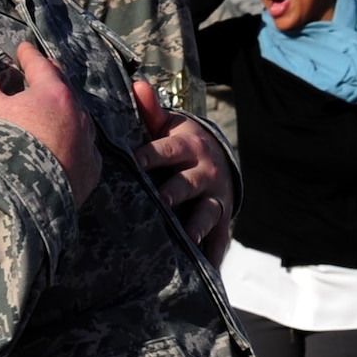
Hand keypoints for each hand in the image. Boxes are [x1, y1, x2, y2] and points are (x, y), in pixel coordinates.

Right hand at [0, 32, 99, 205]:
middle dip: (51, 78)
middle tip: (39, 73)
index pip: (41, 64)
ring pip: (78, 116)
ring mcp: (88, 141)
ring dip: (65, 110)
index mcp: (53, 93)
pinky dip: (74, 140)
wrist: (21, 196)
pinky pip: (84, 147)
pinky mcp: (92, 167)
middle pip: (64, 87)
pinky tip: (66, 144)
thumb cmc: (1, 144)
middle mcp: (78, 113)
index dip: (29, 55)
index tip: (22, 49)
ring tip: (52, 109)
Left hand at [131, 78, 233, 261]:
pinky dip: (214, 256)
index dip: (150, 156)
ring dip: (198, 225)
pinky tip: (207, 271)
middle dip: (174, 193)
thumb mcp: (167, 125)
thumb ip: (150, 111)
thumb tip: (136, 85)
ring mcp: (215, 198)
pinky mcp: (222, 220)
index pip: (167, 151)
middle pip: (187, 184)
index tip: (133, 162)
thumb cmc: (177, 144)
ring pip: (207, 212)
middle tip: (160, 202)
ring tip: (187, 238)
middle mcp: (205, 172)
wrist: (216, 159)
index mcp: (188, 147)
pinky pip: (220, 240)